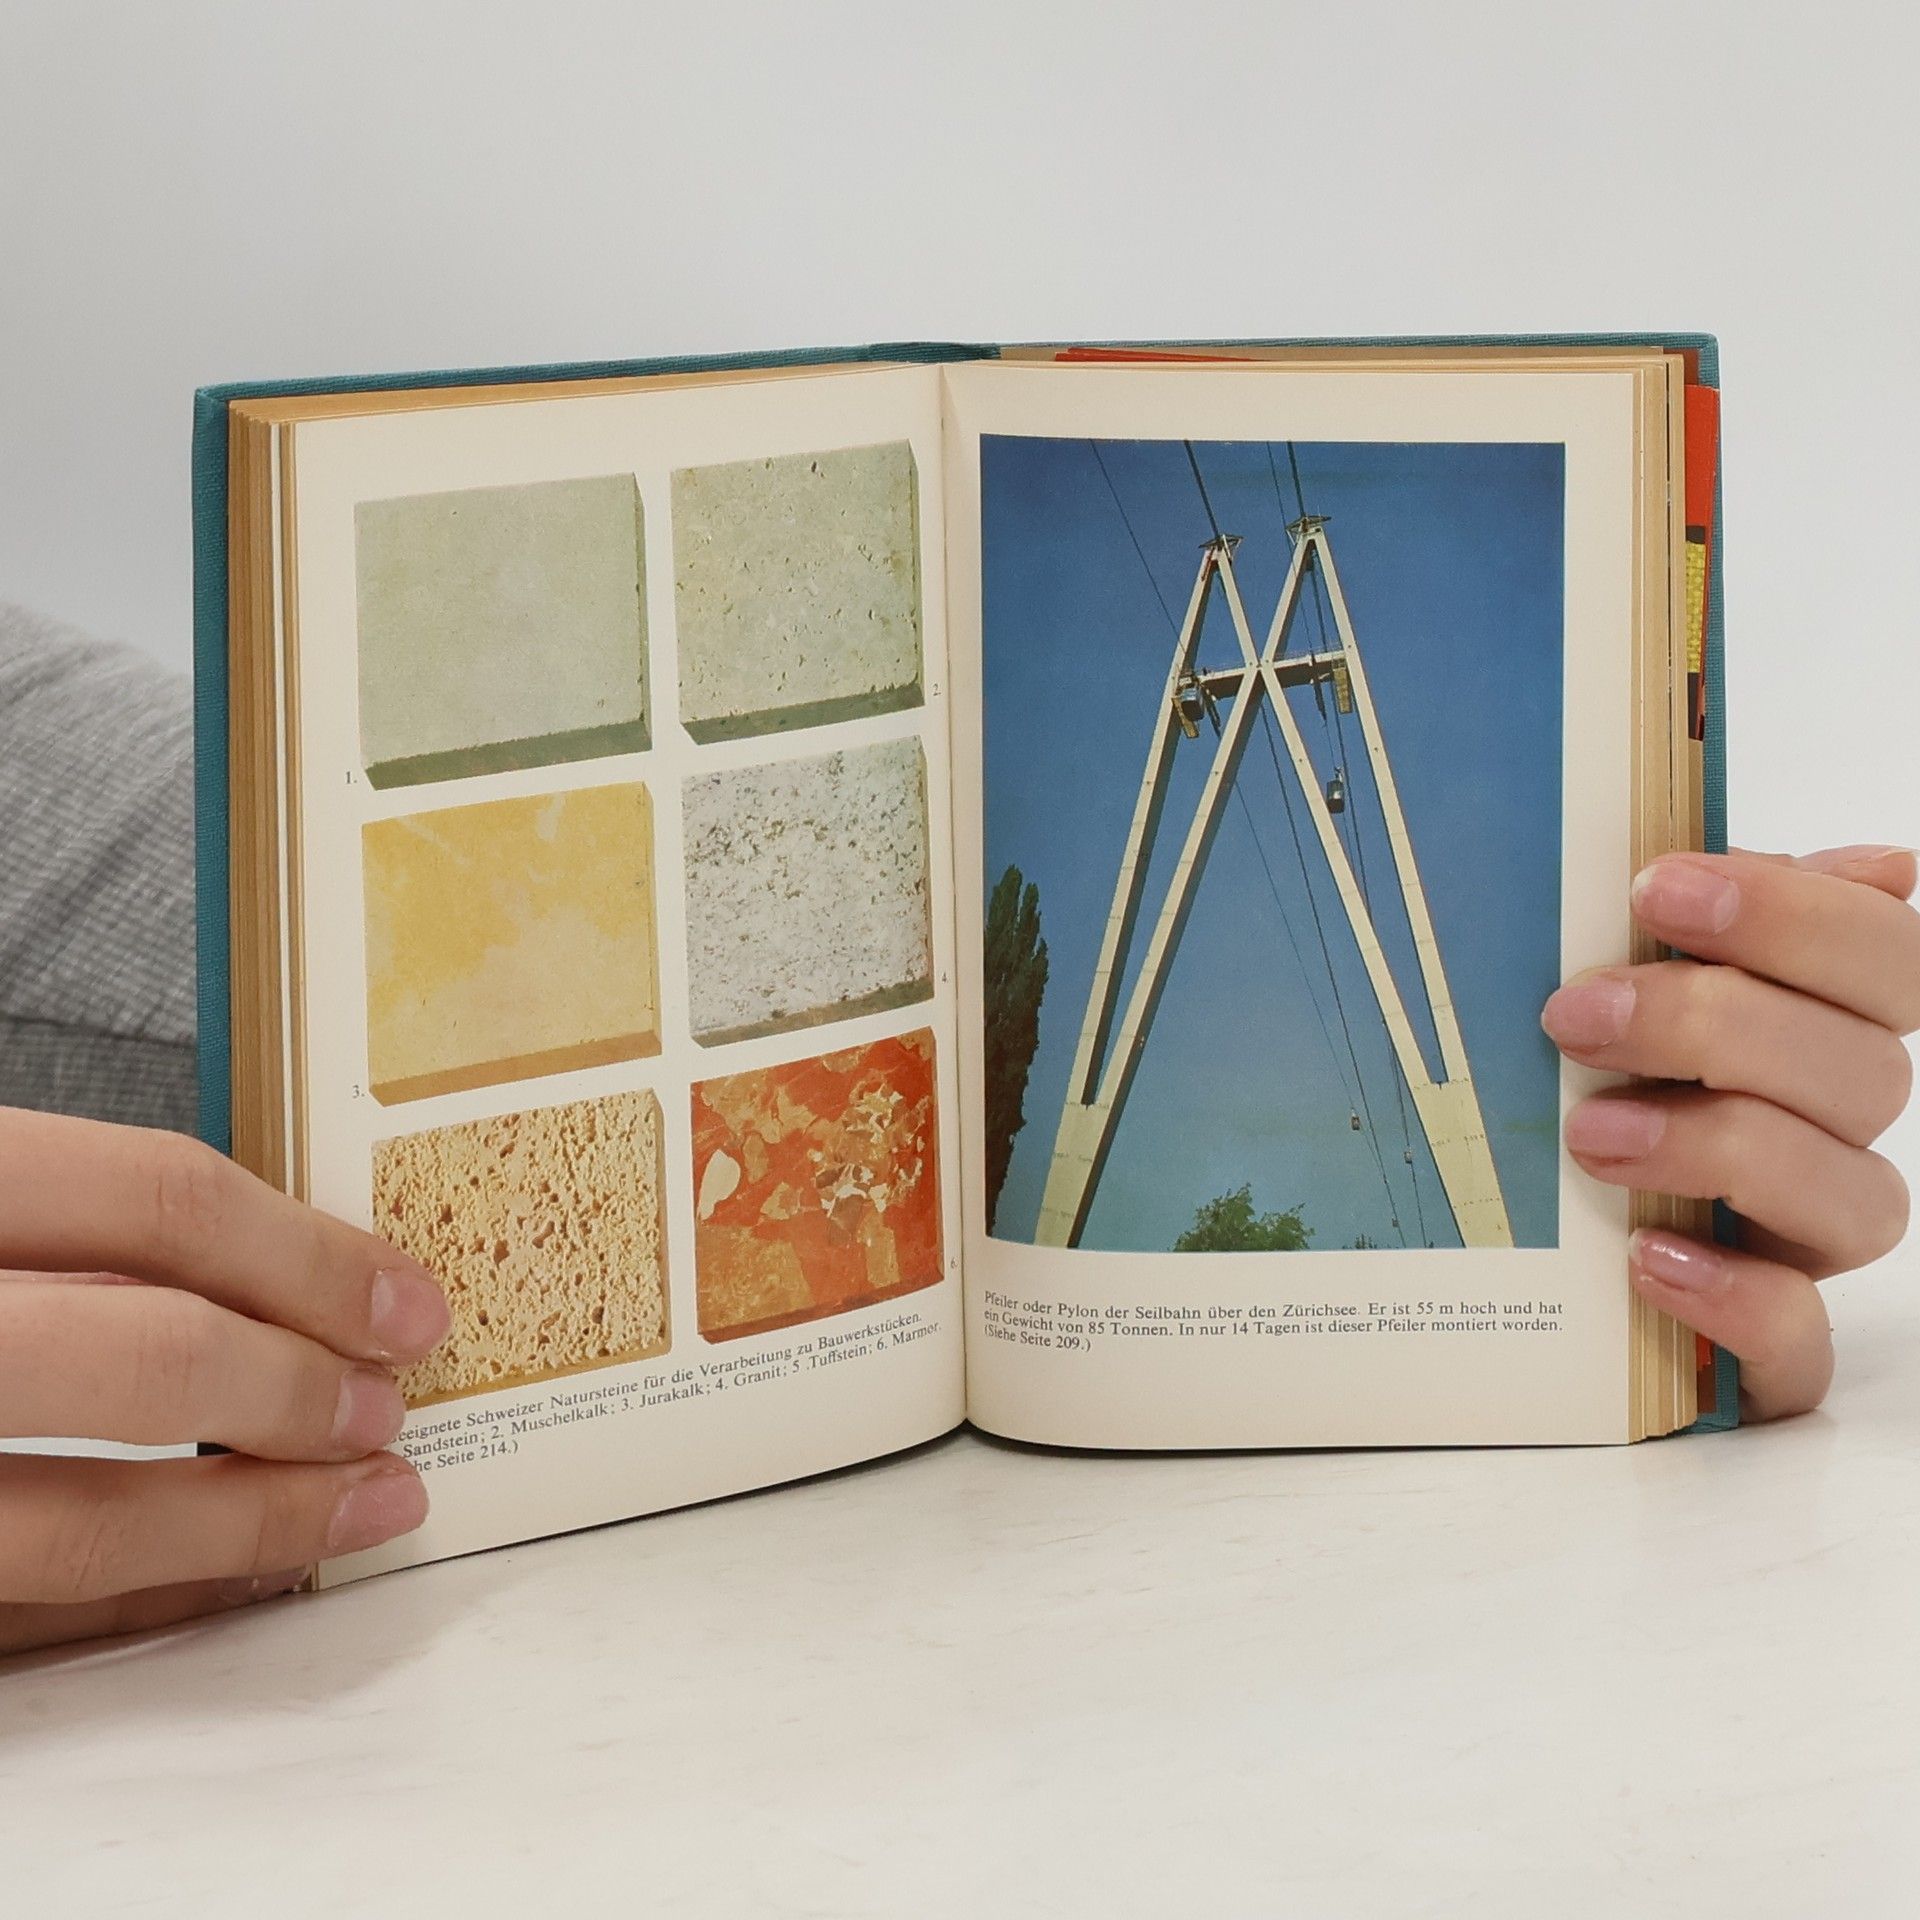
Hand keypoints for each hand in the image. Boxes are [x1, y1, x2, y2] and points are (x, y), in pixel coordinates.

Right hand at [0, 1109, 447, 1653]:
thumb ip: (87, 1235)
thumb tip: (278, 1267)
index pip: (157, 1201)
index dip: (306, 1256)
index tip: (407, 1301)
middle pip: (149, 1358)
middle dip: (300, 1389)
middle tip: (388, 1407)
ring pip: (82, 1526)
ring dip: (250, 1521)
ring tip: (360, 1502)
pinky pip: (26, 1620)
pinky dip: (150, 1595)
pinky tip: (240, 1569)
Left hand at [1542, 845, 1918, 1420]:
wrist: (1519, 1257)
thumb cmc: (1585, 1081)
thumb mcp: (1622, 988)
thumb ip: (1702, 924)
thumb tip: (1881, 866)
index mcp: (1822, 1029)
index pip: (1888, 959)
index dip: (1795, 914)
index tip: (1657, 888)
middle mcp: (1835, 1134)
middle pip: (1862, 1073)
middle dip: (1717, 1028)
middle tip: (1575, 1015)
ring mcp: (1808, 1245)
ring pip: (1856, 1199)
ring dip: (1720, 1150)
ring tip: (1589, 1134)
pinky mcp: (1767, 1349)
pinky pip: (1799, 1342)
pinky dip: (1735, 1296)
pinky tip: (1649, 1255)